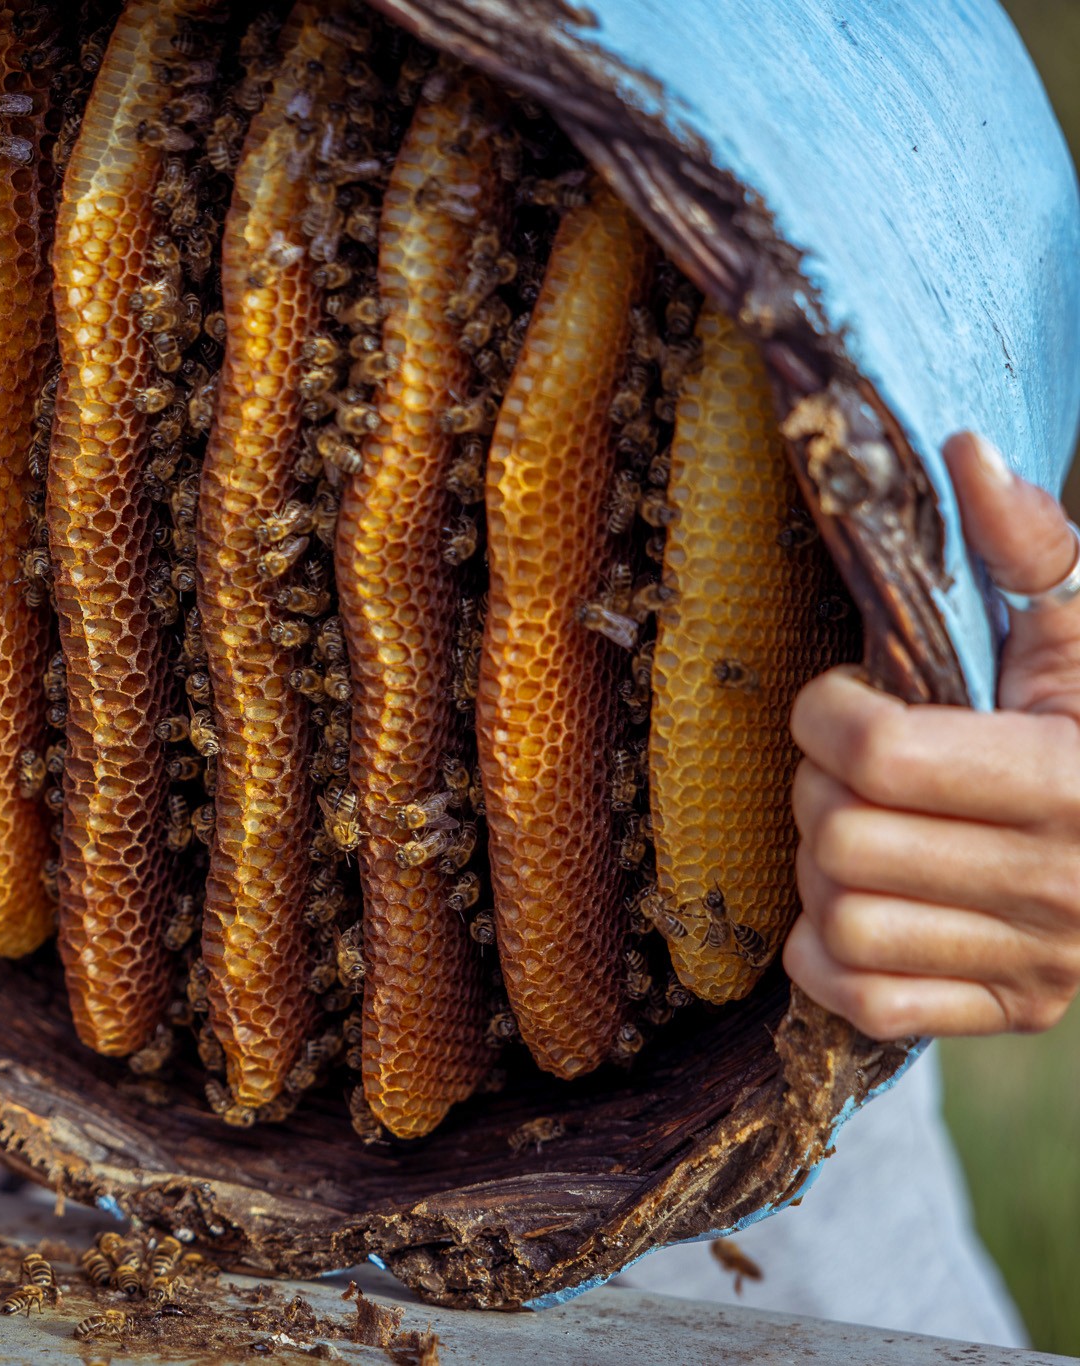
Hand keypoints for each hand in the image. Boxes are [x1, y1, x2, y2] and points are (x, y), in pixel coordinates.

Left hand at [784, 431, 1079, 1037]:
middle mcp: (1065, 882)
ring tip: (858, 832)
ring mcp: (1042, 959)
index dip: (827, 714)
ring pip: (841, 921)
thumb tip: (963, 449)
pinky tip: (856, 903)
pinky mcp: (1013, 1011)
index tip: (845, 699)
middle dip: (816, 789)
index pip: (880, 755)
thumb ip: (1024, 545)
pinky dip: (828, 958)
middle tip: (846, 768)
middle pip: (841, 838)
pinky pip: (861, 1002)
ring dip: (820, 874)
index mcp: (1074, 773)